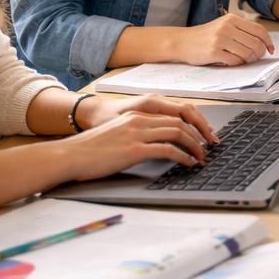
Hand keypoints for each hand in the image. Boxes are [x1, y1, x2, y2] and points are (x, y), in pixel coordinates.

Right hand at [63, 111, 214, 180]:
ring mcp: (137, 133)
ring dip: (194, 145)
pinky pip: (168, 150)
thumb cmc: (90, 150)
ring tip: (201, 157)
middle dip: (199, 134)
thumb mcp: (117, 135)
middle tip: (208, 147)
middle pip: (180, 122)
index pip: (173, 115)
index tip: (201, 136)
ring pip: (177, 133)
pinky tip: (188, 164)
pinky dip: (183, 156)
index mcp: (136, 115)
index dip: (191, 125)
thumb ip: (136, 134)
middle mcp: (139, 120)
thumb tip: (155, 146)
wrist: (69, 155)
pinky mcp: (134, 149)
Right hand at [176, 13, 274, 66]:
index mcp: (232, 19)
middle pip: (256, 43)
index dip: (268, 42)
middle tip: (255, 58)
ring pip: (247, 54)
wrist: (182, 41)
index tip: (270, 50)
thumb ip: (241, 30)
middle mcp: (227, 27)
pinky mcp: (214, 52)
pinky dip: (237, 64)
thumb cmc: (206, 36)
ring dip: (249, 60)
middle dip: (259, 54)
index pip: (259, 30)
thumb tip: (263, 42)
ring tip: (243, 60)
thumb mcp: (224, 25)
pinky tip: (232, 62)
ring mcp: (220, 39)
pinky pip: (235, 61)